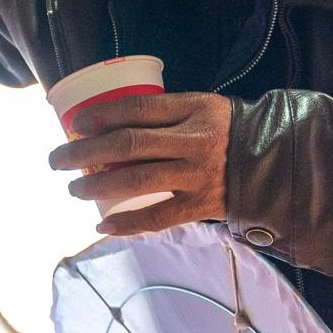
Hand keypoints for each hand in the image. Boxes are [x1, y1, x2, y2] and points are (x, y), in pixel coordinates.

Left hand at [47, 92, 233, 235]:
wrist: (275, 162)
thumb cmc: (226, 130)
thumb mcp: (203, 107)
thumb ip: (166, 112)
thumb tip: (109, 120)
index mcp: (194, 109)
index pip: (139, 108)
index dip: (102, 115)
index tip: (75, 124)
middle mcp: (194, 141)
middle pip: (129, 144)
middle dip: (85, 152)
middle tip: (58, 159)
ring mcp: (197, 175)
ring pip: (137, 180)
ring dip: (98, 186)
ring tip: (74, 189)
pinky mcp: (201, 205)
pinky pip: (157, 217)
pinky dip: (127, 223)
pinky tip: (102, 224)